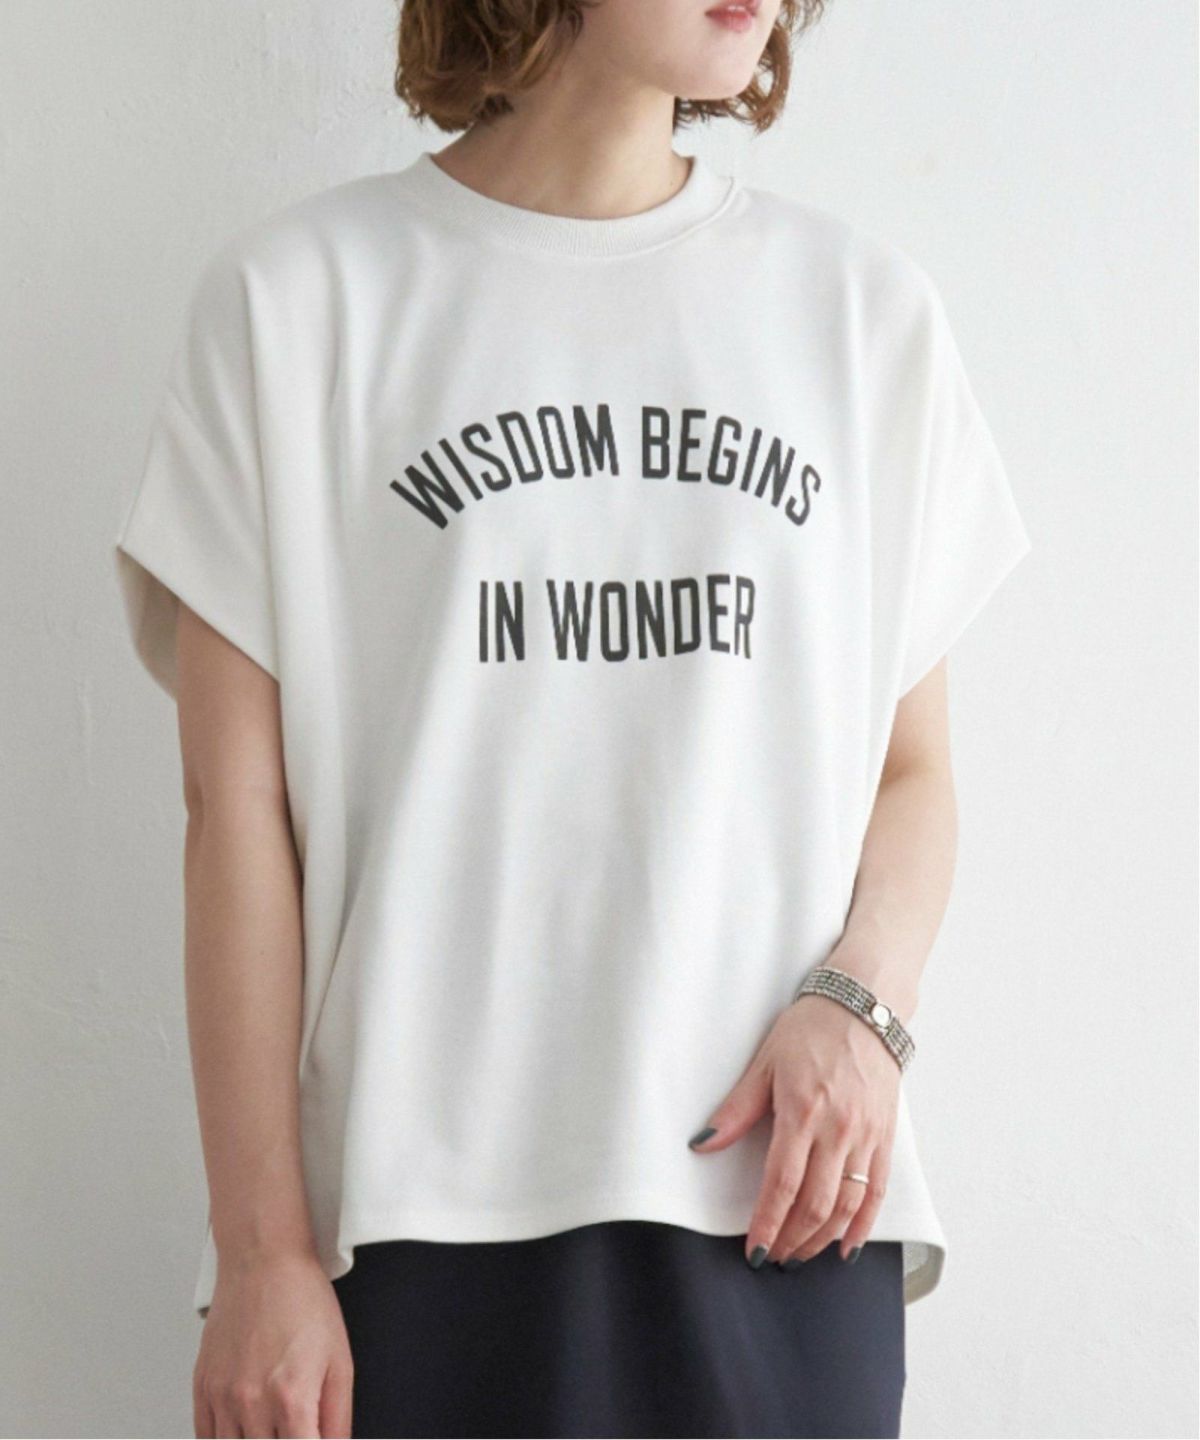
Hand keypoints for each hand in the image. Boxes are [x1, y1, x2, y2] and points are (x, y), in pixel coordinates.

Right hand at [193, 1250, 353, 1438]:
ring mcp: (222, 1397)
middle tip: (294, 1429)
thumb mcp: (340, 1360)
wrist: (263, 1261)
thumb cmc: (303, 1301)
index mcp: (292, 1397)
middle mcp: (252, 1402)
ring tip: (272, 1427)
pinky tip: (246, 1430)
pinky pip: (205, 1438)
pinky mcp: (203, 1388)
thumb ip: (338, 1418)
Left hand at [689, 990, 899, 1265]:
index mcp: (802, 1112)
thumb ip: (736, 1110)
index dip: (768, 1223)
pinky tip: (846, 1247)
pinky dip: (863, 1225)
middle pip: (815, 1203)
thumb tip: (702, 1143)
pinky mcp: (886, 1137)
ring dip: (822, 1238)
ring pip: (847, 1205)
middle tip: (773, 1258)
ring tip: (800, 1255)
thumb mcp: (764, 1063)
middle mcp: (838, 1129)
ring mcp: (866, 1136)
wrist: (863, 1006)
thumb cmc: (811, 1030)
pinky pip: (877, 1191)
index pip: (782, 1183)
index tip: (754, 1249)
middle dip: (792, 1238)